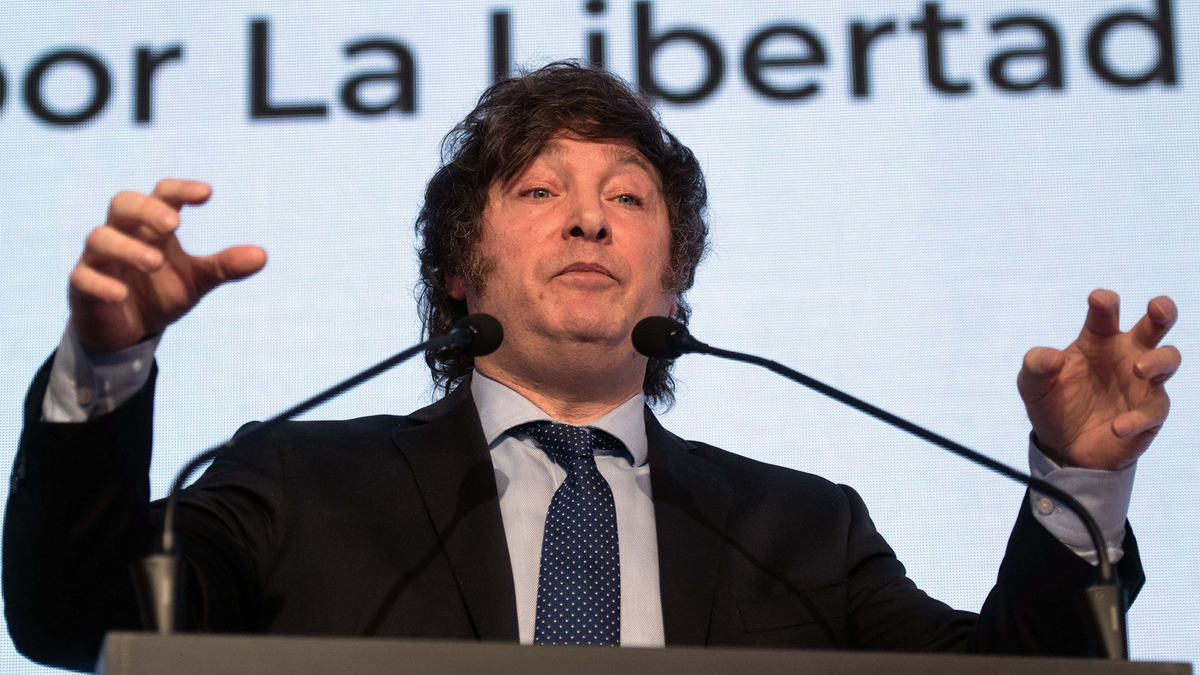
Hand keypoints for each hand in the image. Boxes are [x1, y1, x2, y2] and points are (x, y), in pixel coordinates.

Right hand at [69, 180, 266, 352]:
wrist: (128, 330)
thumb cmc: (160, 292)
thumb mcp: (197, 280)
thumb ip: (224, 266)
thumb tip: (262, 256)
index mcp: (151, 226)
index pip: (161, 194)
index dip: (181, 190)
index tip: (207, 193)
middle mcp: (122, 234)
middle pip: (122, 203)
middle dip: (147, 209)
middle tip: (174, 224)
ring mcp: (99, 259)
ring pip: (101, 238)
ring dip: (128, 248)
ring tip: (156, 262)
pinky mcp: (82, 285)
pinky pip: (84, 277)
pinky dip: (102, 283)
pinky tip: (122, 294)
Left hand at [1018, 290, 1179, 470]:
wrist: (1062, 446)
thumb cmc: (1052, 403)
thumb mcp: (1032, 385)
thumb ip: (1035, 365)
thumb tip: (1053, 356)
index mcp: (1098, 339)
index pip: (1106, 313)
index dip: (1105, 302)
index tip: (1098, 300)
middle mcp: (1126, 354)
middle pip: (1154, 325)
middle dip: (1162, 311)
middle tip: (1158, 307)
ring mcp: (1143, 383)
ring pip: (1169, 360)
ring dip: (1158, 360)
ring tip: (1138, 368)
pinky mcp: (1150, 412)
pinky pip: (1154, 410)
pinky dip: (1137, 418)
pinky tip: (1117, 427)